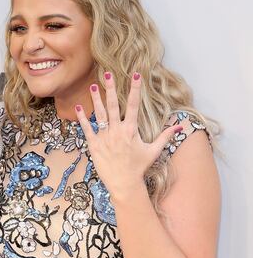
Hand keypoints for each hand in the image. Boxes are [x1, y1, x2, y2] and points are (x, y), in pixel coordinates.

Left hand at [74, 72, 182, 198]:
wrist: (124, 183)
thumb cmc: (139, 167)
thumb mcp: (154, 151)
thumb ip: (165, 136)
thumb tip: (180, 126)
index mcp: (131, 130)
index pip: (134, 105)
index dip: (135, 89)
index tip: (136, 76)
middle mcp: (117, 131)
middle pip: (113, 105)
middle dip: (111, 88)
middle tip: (108, 74)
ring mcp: (104, 137)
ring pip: (99, 114)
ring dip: (96, 99)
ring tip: (93, 86)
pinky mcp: (94, 145)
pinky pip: (87, 129)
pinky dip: (82, 118)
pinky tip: (78, 107)